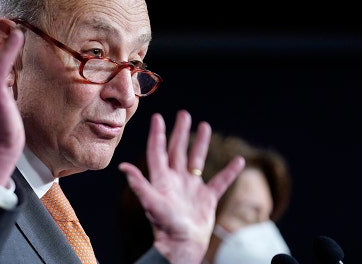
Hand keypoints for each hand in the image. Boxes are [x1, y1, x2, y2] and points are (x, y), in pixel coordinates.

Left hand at [118, 110, 244, 263]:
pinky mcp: (206, 199)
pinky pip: (220, 181)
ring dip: (201, 144)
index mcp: (161, 179)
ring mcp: (191, 188)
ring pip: (197, 160)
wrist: (182, 246)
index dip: (157, 134)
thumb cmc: (165, 226)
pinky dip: (229, 171)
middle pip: (178, 150)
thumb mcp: (151, 203)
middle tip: (184, 114)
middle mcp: (176, 180)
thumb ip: (139, 184)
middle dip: (180, 132)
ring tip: (205, 126)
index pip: (158, 151)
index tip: (158, 117)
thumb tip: (123, 167)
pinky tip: (238, 160)